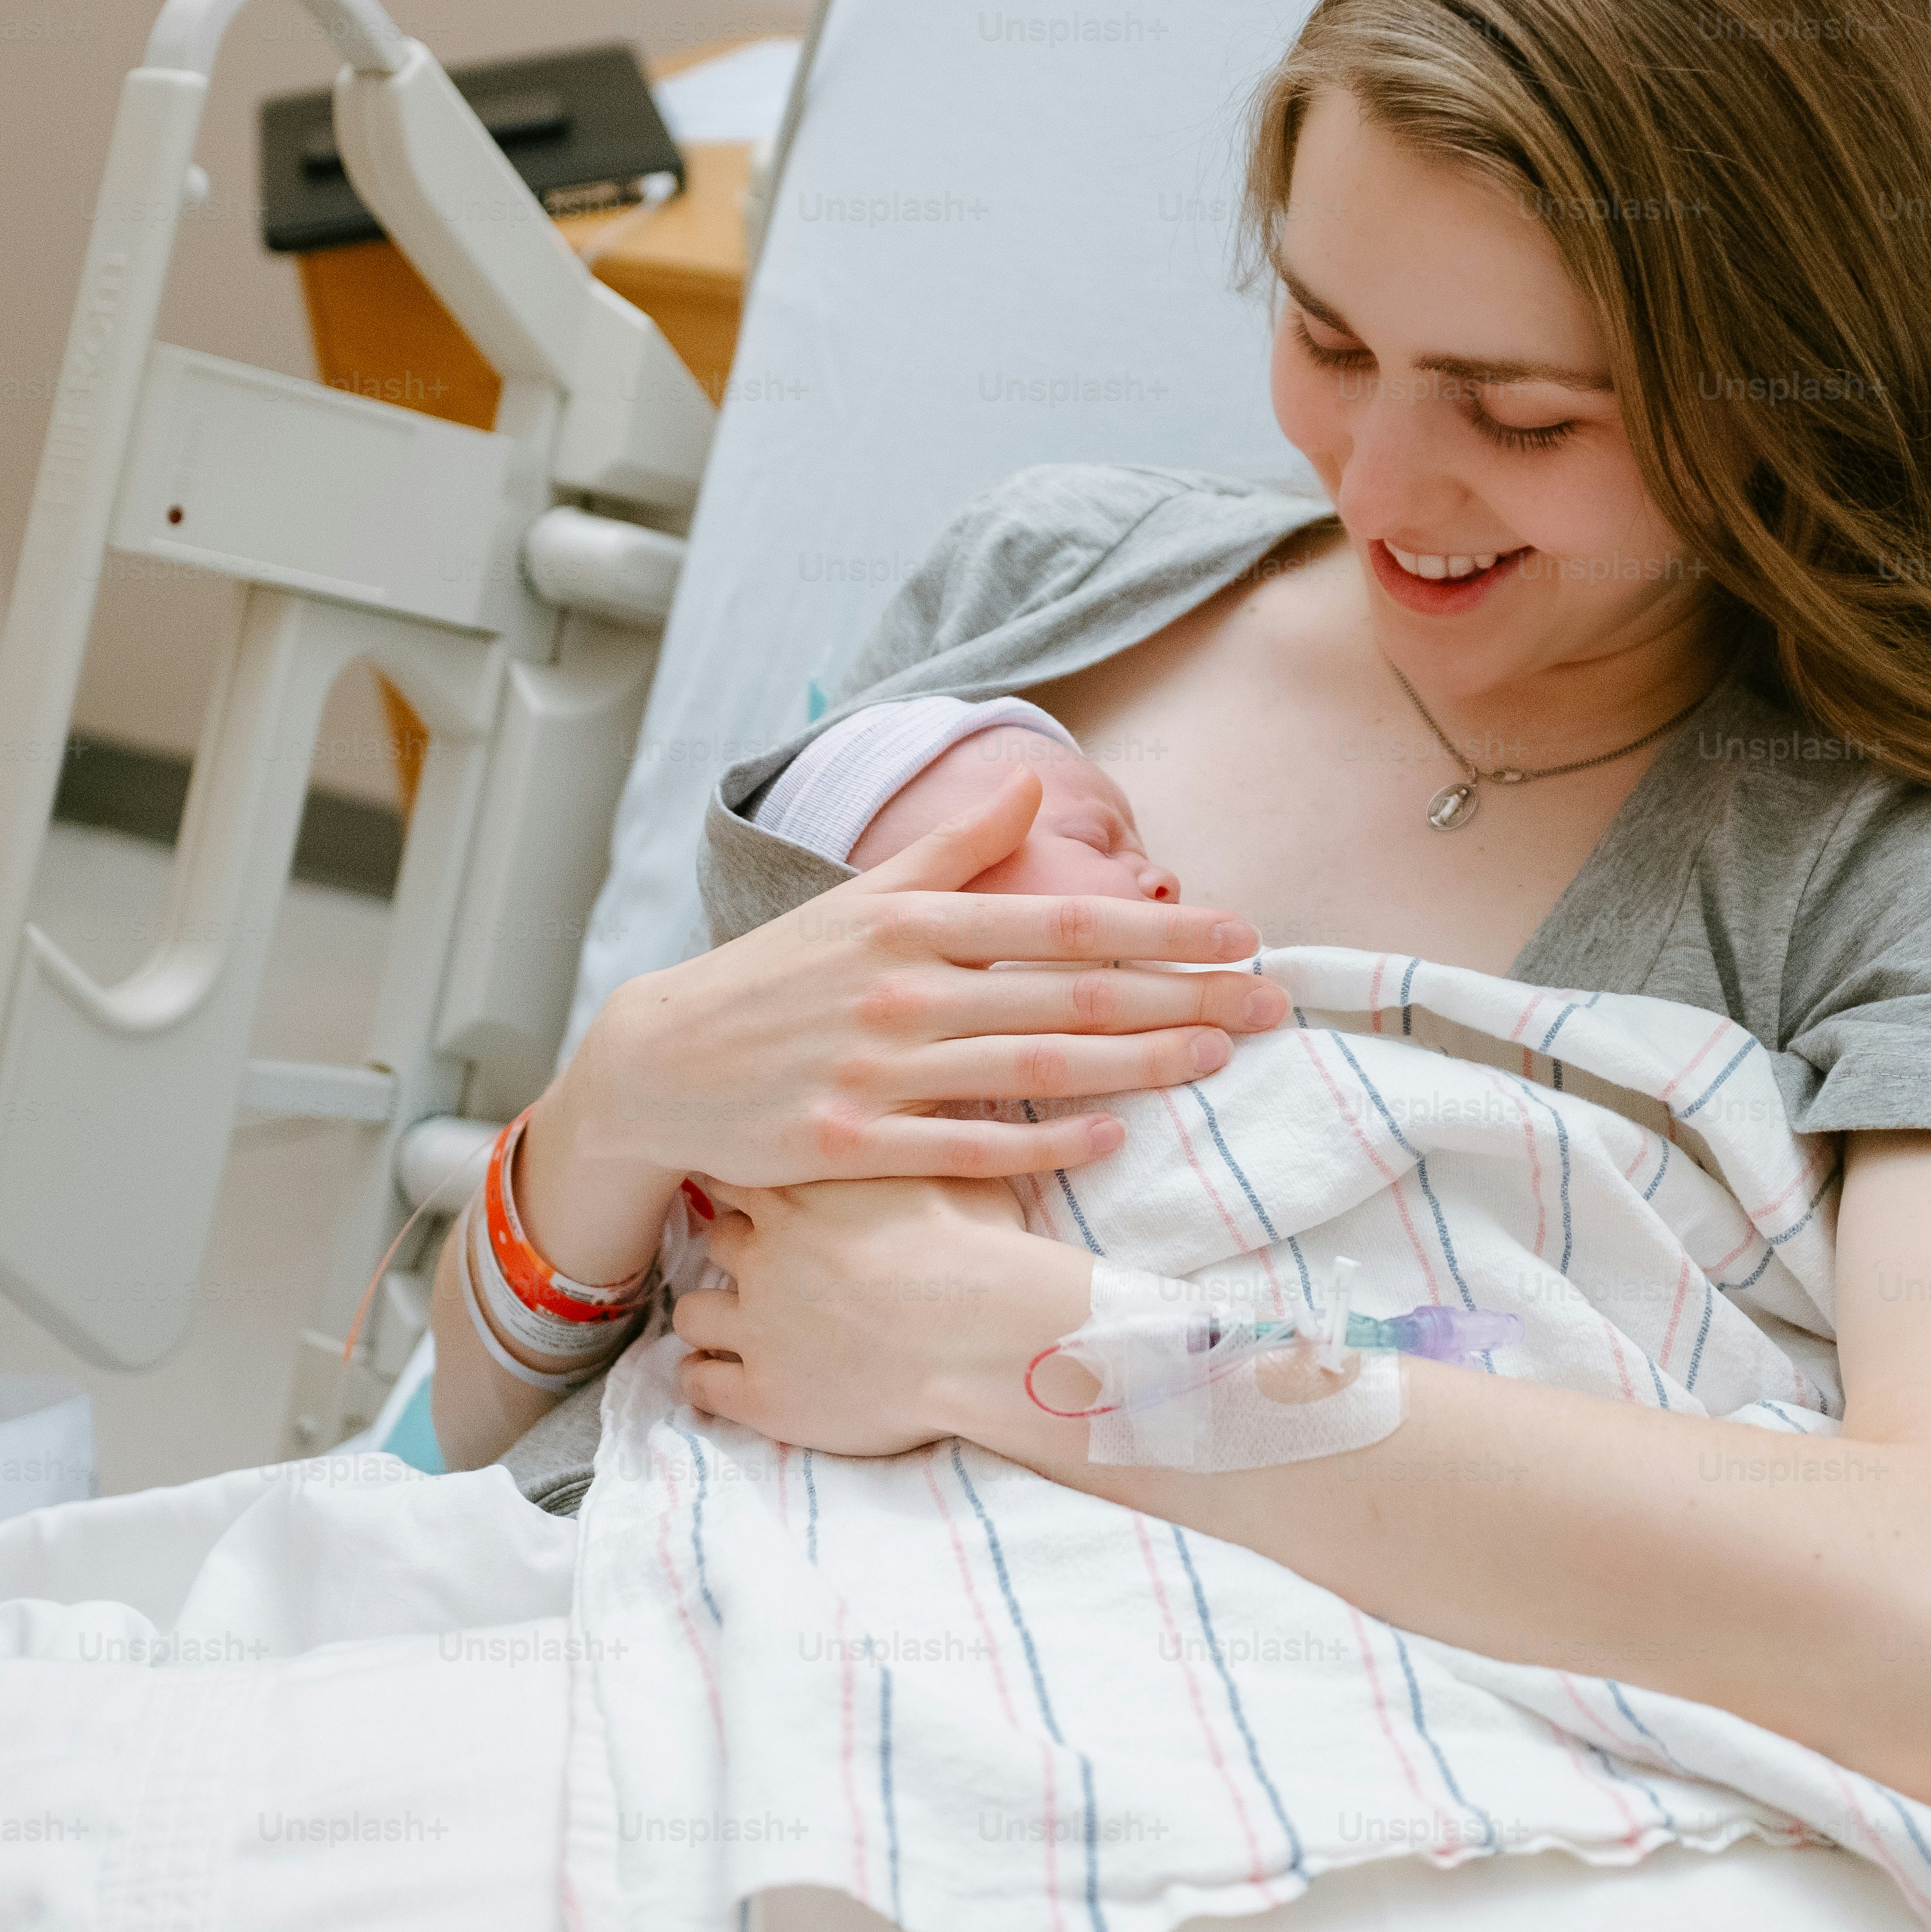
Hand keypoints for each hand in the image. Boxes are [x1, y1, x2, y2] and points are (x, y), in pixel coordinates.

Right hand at [514, 766, 1284, 1286]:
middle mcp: (900, 992)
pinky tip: (1113, 1136)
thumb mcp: (861, 897)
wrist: (661, 1060)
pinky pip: (967, 1147)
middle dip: (1181, 997)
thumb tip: (1028, 784)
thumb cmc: (778, 977)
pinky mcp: (850, 1145)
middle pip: (1069, 993)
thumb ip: (955, 845)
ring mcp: (875, 1071)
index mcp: (909, 923)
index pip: (1061, 921)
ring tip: (1218, 1057)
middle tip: (1269, 1003)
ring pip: (1035, 1067)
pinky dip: (1044, 1143)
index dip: (1159, 928)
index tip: (1240, 934)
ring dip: (1137, 1064)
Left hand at [668, 1171, 1093, 1457]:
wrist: (984, 1334)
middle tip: (769, 1267)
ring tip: (735, 1328)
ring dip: (711, 1316)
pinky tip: (721, 1381)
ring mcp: (756, 1326)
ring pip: (692, 1312)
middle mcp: (764, 1254)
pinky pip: (699, 1383)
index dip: (753, 1190)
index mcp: (800, 1195)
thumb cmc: (981, 1249)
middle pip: (718, 1240)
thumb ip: (916, 1146)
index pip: (741, 1177)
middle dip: (738, 1252)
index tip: (769, 1202)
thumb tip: (921, 1119)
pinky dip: (703, 1380)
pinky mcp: (762, 1393)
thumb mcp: (953, 1170)